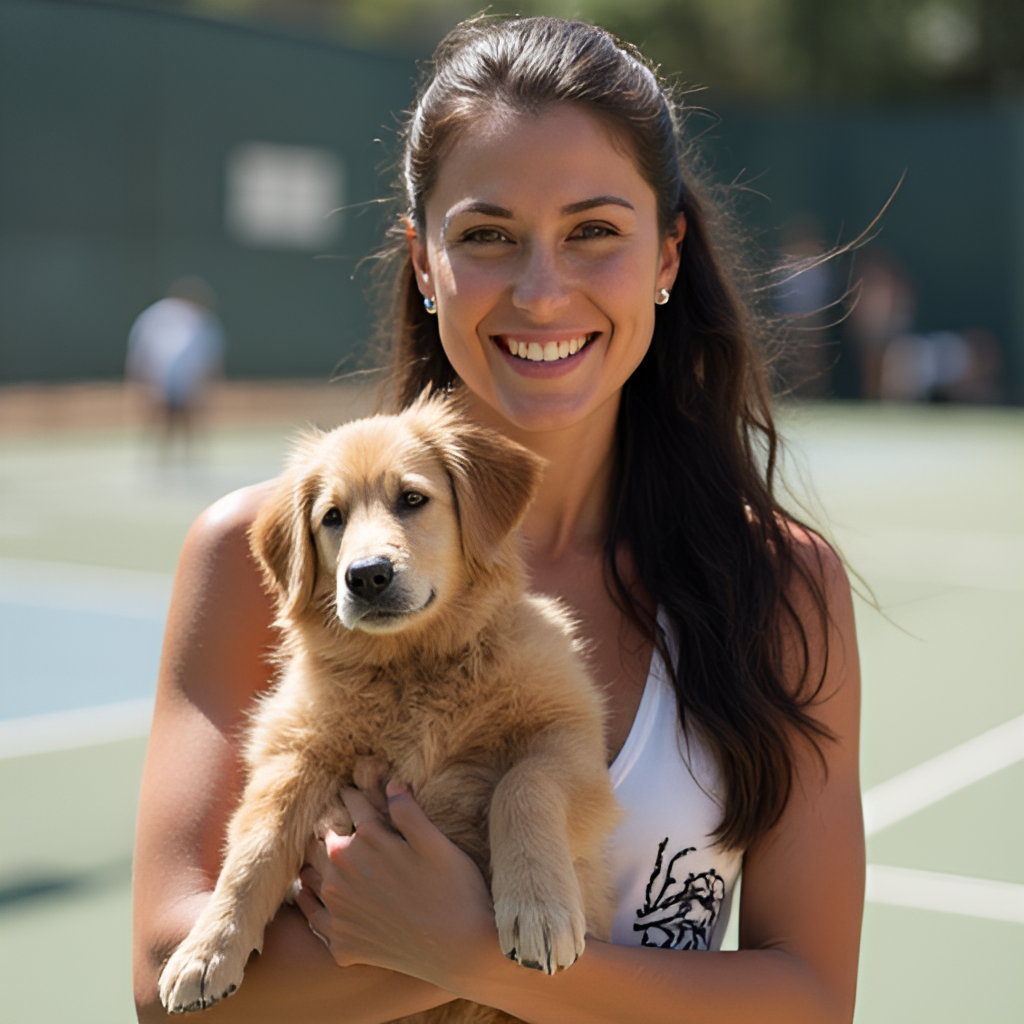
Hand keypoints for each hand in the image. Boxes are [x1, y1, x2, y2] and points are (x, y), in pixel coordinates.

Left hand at [294, 781, 499, 989]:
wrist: (460, 950)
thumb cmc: (454, 889)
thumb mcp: (434, 841)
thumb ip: (407, 810)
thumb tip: (390, 784)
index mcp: (363, 842)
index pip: (352, 806)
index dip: (354, 795)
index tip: (352, 791)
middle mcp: (340, 876)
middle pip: (323, 842)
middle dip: (330, 829)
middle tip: (334, 822)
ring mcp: (338, 913)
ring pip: (311, 879)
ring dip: (315, 866)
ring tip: (319, 858)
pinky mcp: (342, 944)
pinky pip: (315, 918)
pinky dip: (314, 905)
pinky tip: (318, 899)